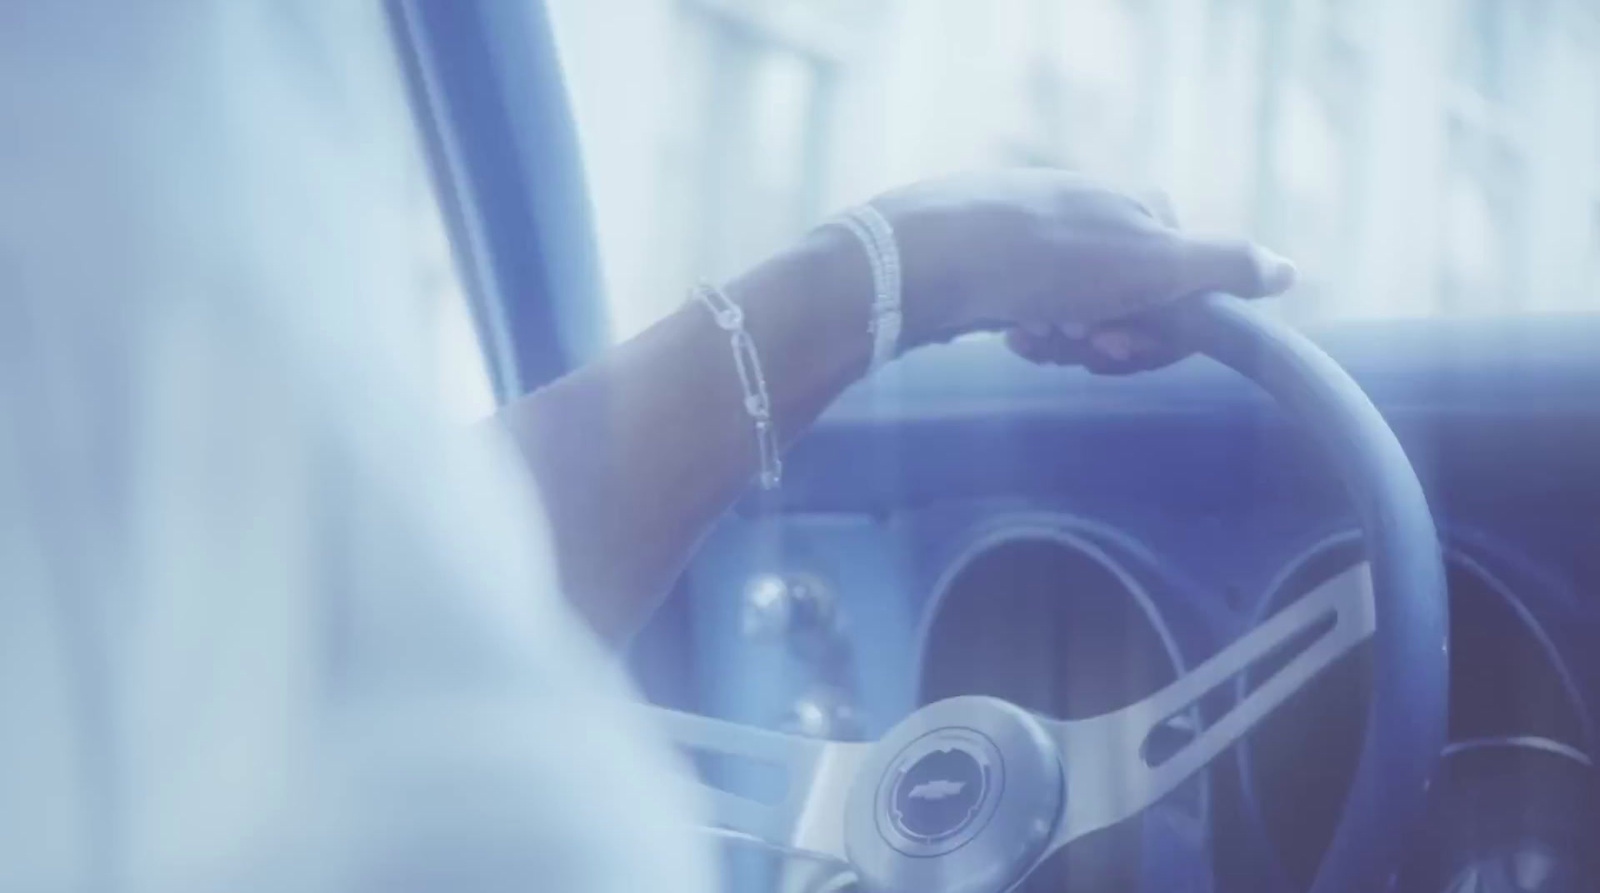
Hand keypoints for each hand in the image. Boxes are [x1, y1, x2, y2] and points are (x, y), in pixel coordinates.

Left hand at [870, 170, 1296, 371]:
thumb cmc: (1051, 262)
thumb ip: (1226, 267)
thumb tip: (1288, 271)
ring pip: (1086, 318)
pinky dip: (1032, 331)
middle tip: (1078, 337)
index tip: (1121, 343)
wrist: (934, 258)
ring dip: (1068, 340)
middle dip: (1111, 339)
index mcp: (1146, 209)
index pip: (1189, 291)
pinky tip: (1011, 330)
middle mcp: (1102, 215)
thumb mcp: (1156, 264)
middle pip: (1137, 308)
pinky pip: (1040, 313)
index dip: (1162, 335)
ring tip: (1034, 329)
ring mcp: (1051, 237)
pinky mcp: (1005, 264)